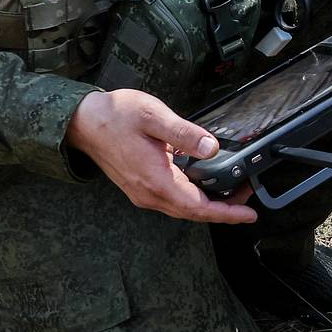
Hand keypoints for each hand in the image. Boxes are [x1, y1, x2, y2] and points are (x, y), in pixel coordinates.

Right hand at [65, 89, 257, 224]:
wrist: (82, 121)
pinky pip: (172, 199)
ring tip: (234, 191)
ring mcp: (143, 192)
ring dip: (209, 203)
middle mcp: (148, 193)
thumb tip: (212, 148)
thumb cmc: (115, 116)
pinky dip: (194, 196)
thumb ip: (185, 134)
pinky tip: (206, 183)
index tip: (249, 215)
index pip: (198, 207)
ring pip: (183, 207)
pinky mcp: (140, 185)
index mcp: (155, 180)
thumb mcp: (154, 117)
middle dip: (224, 209)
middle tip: (249, 197)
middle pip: (193, 211)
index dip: (226, 213)